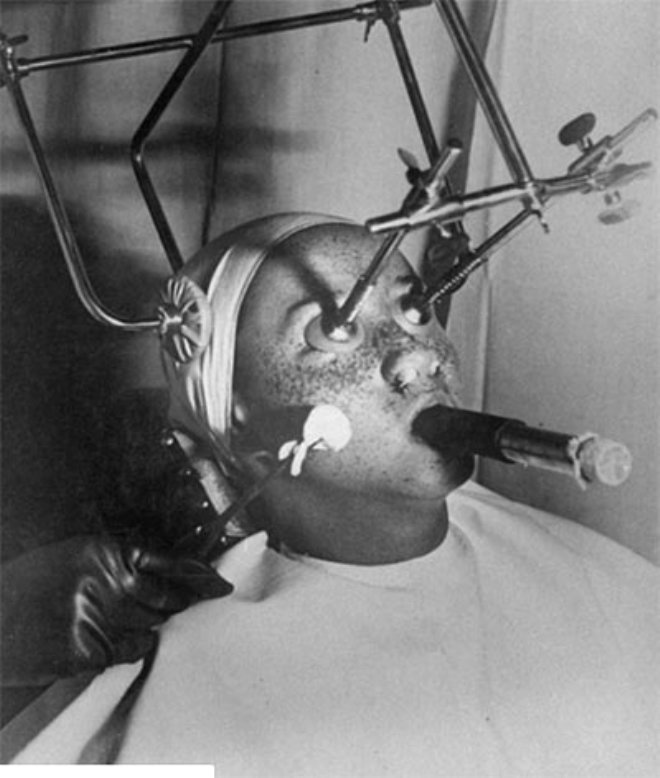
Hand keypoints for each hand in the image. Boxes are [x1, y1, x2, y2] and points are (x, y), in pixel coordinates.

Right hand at [1, 535, 232, 686]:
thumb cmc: (32, 586)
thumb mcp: (76, 557)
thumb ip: (117, 562)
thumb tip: (163, 575)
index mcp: (103, 551)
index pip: (167, 562)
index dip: (199, 574)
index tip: (220, 583)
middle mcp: (105, 581)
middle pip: (166, 597)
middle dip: (177, 602)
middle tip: (181, 603)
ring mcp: (99, 617)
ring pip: (152, 626)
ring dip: (149, 624)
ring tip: (123, 618)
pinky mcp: (90, 650)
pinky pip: (131, 651)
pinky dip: (130, 646)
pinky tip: (109, 638)